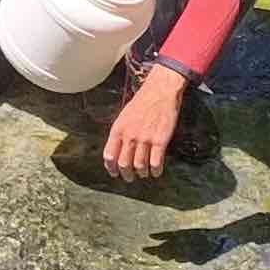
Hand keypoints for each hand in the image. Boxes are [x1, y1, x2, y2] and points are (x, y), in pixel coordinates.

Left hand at [101, 65, 187, 182]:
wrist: (160, 91)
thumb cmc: (142, 102)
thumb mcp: (124, 116)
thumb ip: (120, 133)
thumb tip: (117, 150)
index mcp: (118, 129)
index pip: (109, 155)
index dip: (111, 168)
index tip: (114, 173)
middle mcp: (129, 136)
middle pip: (124, 164)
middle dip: (126, 174)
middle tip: (130, 178)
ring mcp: (144, 139)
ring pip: (140, 166)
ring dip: (142, 173)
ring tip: (144, 173)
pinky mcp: (160, 140)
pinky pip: (156, 162)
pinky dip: (155, 170)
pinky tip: (156, 170)